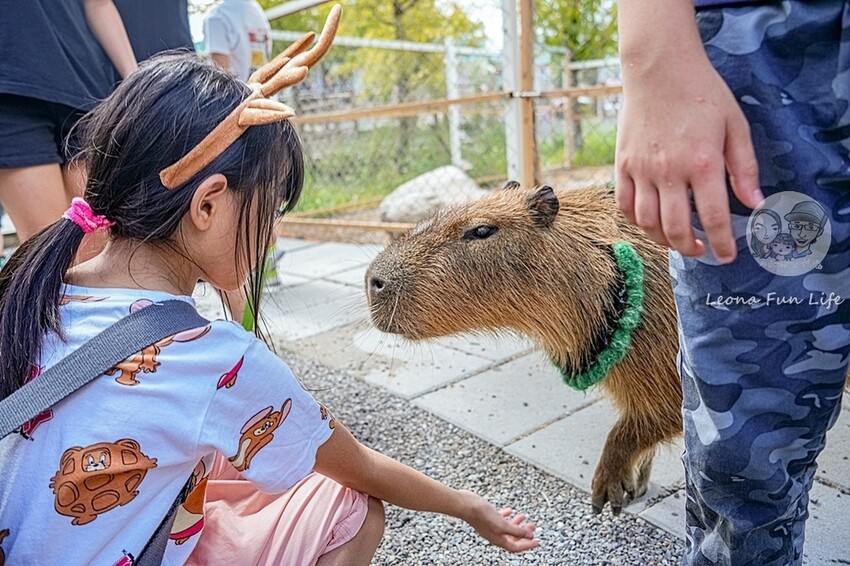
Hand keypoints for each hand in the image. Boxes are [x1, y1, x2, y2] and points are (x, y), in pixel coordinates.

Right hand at [459, 490, 538, 552]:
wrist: (466, 504)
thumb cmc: (481, 515)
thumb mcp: (502, 524)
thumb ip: (516, 530)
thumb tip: (529, 535)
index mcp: (498, 539)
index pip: (516, 547)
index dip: (528, 545)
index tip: (537, 542)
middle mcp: (495, 535)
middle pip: (513, 538)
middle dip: (524, 533)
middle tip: (533, 526)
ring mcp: (491, 526)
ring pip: (507, 528)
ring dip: (517, 523)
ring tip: (524, 516)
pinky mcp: (488, 517)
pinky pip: (500, 519)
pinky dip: (507, 516)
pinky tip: (510, 510)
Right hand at [615, 5, 762, 263]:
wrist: (659, 69)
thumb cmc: (701, 93)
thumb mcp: (735, 125)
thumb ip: (745, 167)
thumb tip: (754, 202)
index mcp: (702, 163)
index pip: (714, 217)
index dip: (722, 243)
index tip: (727, 256)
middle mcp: (669, 172)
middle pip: (676, 228)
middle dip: (690, 248)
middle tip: (700, 250)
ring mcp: (641, 170)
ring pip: (647, 222)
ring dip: (663, 239)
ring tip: (676, 240)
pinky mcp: (622, 164)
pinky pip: (624, 204)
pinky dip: (636, 220)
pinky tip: (650, 220)